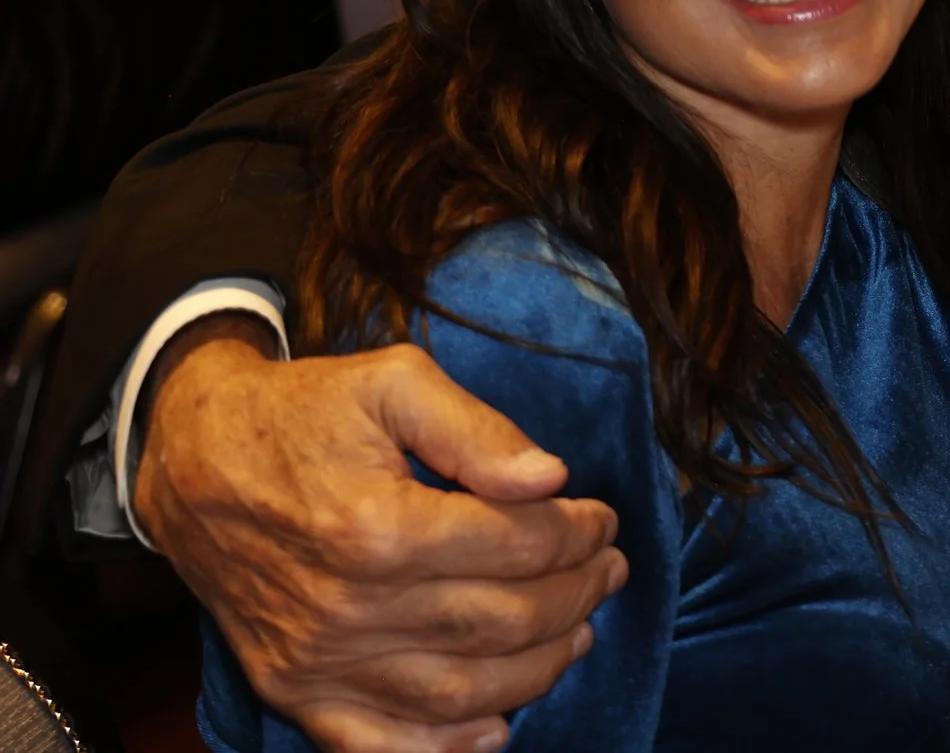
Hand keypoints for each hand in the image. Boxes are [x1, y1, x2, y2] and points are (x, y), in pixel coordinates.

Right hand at [136, 320, 626, 752]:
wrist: (192, 460)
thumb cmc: (302, 414)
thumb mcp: (390, 383)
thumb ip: (475, 428)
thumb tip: (550, 477)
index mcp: (379, 527)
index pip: (521, 546)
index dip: (580, 534)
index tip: (603, 519)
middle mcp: (349, 606)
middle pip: (504, 621)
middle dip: (577, 596)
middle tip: (609, 571)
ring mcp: (319, 660)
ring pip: (462, 691)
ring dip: (538, 669)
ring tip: (578, 632)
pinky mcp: (293, 690)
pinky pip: (379, 745)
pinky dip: (446, 748)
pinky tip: (496, 727)